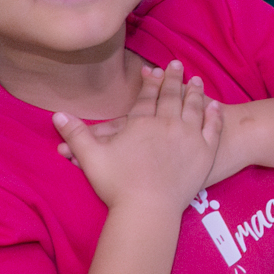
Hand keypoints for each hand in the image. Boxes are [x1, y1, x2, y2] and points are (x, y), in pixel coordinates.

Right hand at [53, 60, 224, 215]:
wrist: (148, 209)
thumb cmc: (117, 185)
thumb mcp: (91, 157)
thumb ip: (76, 133)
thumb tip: (57, 114)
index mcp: (143, 123)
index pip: (147, 97)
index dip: (150, 82)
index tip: (153, 69)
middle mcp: (168, 124)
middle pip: (172, 97)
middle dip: (173, 79)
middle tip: (176, 64)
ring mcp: (190, 137)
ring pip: (194, 108)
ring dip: (195, 93)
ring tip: (197, 80)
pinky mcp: (205, 153)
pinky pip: (213, 129)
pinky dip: (214, 116)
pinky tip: (216, 106)